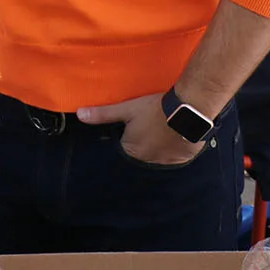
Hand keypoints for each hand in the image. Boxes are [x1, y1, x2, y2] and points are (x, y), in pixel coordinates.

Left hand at [76, 94, 204, 166]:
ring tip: (164, 128)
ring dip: (160, 145)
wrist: (189, 109)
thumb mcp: (126, 109)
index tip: (136, 126)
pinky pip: (176, 156)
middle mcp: (149, 161)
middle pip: (143, 152)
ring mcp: (168, 161)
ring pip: (160, 154)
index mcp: (132, 151)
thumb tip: (80, 114)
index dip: (130, 135)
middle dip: (145, 141)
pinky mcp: (184, 158)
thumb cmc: (155, 109)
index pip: (126, 147)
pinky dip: (175, 148)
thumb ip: (103, 114)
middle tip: (151, 125)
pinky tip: (176, 134)